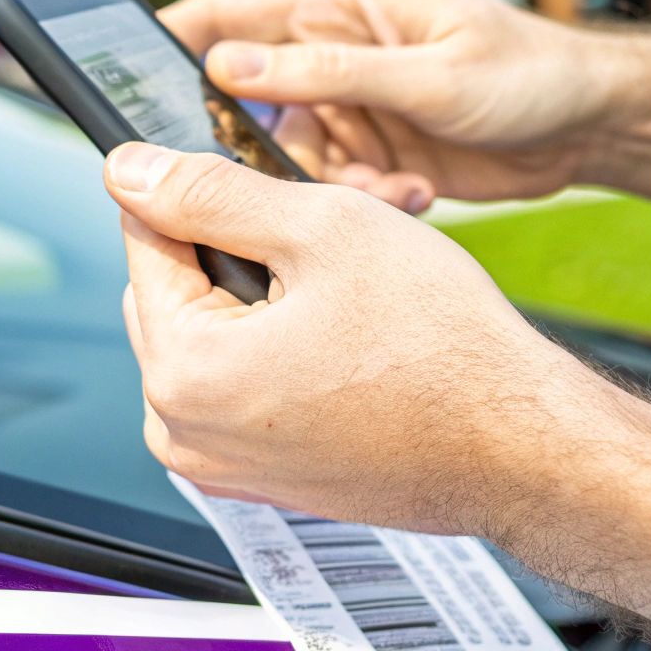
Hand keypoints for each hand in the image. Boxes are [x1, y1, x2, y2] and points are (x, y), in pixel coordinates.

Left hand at [104, 141, 605, 532]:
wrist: (520, 448)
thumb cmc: (445, 350)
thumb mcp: (322, 231)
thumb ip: (209, 193)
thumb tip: (131, 170)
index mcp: (185, 373)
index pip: (145, 239)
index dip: (203, 192)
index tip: (258, 184)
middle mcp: (185, 435)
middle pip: (171, 294)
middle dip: (234, 253)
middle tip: (323, 250)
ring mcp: (223, 466)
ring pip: (209, 338)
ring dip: (258, 302)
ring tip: (344, 301)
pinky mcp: (262, 480)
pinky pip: (243, 388)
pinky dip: (278, 353)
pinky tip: (348, 344)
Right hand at [161, 0, 620, 210]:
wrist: (591, 128)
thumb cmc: (526, 73)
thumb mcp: (428, 74)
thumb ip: (328, 73)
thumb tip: (227, 66)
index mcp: (335, 6)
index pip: (222, 18)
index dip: (163, 49)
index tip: (123, 94)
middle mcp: (330, 58)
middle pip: (245, 111)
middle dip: (259, 155)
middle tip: (287, 183)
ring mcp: (350, 110)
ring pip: (290, 166)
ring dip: (328, 190)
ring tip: (393, 186)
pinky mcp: (373, 157)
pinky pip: (334, 194)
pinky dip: (366, 204)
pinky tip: (415, 194)